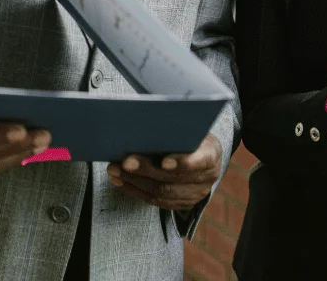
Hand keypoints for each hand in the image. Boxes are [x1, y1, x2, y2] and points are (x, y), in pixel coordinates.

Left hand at [105, 132, 222, 210]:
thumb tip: (143, 123)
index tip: (164, 162)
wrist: (202, 154)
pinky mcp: (182, 204)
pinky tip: (119, 181)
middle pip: (173, 179)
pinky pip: (155, 201)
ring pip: (161, 193)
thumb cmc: (190, 134)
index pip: (201, 160)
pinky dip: (135, 190)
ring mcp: (195, 194)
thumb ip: (174, 129)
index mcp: (212, 154)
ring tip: (114, 170)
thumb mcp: (189, 126)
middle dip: (146, 171)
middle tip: (125, 162)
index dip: (183, 163)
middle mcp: (207, 178)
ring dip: (134, 182)